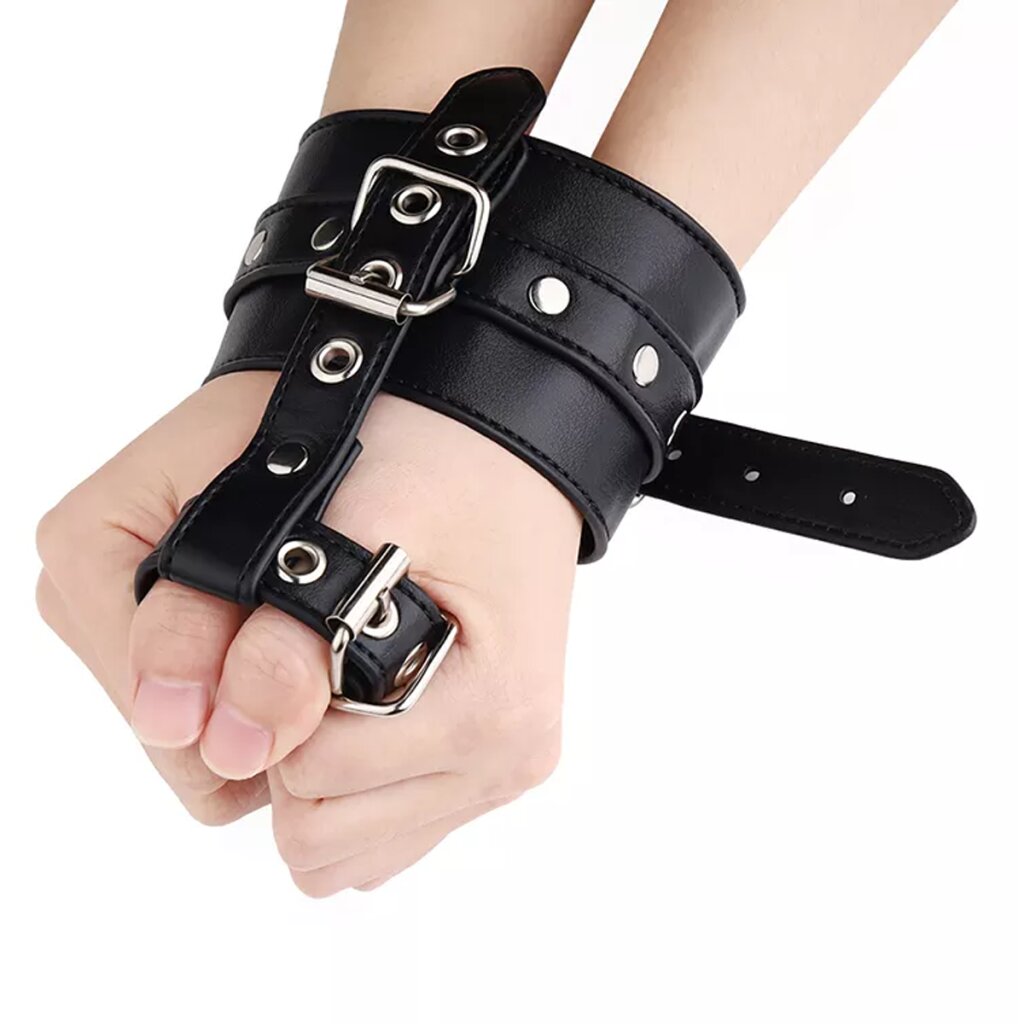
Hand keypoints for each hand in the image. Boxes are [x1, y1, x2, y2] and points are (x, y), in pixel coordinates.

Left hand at [36, 371, 578, 892]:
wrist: (504, 434)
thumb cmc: (423, 448)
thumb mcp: (321, 501)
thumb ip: (232, 618)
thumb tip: (188, 734)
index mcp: (486, 710)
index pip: (301, 784)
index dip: (253, 698)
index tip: (272, 619)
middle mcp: (505, 760)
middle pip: (313, 840)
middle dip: (276, 741)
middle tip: (300, 637)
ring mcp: (499, 772)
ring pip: (336, 854)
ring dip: (303, 767)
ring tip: (331, 661)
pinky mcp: (487, 770)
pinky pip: (372, 838)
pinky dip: (339, 781)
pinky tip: (355, 693)